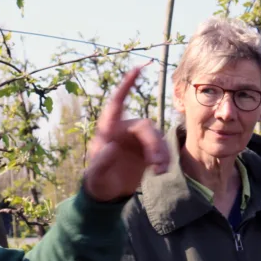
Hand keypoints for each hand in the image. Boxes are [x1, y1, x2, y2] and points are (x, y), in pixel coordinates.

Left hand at [82, 66, 168, 201]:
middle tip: (156, 164)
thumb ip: (101, 161)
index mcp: (109, 129)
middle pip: (145, 127)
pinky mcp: (148, 149)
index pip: (117, 102)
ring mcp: (138, 139)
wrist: (108, 192)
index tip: (137, 68)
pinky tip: (160, 171)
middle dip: (153, 144)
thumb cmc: (97, 180)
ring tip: (159, 171)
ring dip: (162, 152)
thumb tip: (112, 147)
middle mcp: (125, 129)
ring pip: (157, 137)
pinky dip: (165, 158)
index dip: (126, 85)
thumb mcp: (95, 175)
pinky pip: (162, 148)